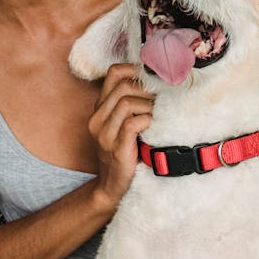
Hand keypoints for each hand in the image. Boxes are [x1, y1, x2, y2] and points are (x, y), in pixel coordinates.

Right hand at [90, 64, 154, 210]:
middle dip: (147, 90)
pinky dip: (147, 120)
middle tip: (161, 100)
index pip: (113, 74)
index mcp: (99, 110)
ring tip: (159, 114)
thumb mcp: (122, 127)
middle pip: (123, 86)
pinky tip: (154, 127)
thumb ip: (131, 106)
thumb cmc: (124, 154)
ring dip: (149, 106)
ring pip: (127, 103)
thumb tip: (158, 85)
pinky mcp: (116, 148)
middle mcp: (97, 119)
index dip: (135, 70)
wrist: (112, 188)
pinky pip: (132, 124)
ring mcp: (105, 135)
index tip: (153, 78)